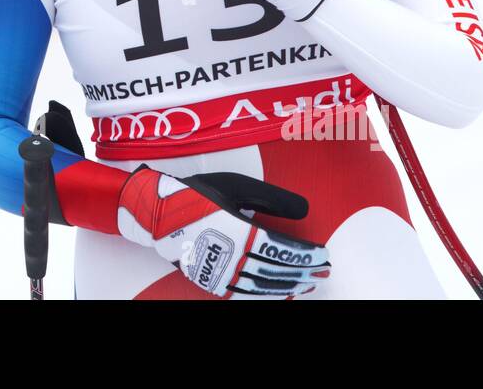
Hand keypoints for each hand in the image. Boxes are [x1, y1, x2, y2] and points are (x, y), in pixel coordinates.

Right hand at [117, 166, 329, 298]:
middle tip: (325, 271)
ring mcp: (220, 274)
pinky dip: (266, 296)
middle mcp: (231, 257)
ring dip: (289, 286)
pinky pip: (245, 295)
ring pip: (263, 287)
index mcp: (239, 231)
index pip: (282, 249)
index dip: (306, 255)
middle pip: (276, 270)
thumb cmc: (198, 195)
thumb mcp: (237, 185)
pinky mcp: (211, 283)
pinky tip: (280, 294)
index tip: (324, 255)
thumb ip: (272, 198)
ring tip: (308, 284)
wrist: (157, 214)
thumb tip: (305, 209)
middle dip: (304, 272)